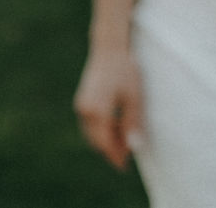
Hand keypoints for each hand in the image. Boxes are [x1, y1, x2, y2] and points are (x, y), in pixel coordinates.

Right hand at [74, 46, 145, 169]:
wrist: (109, 48)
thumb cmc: (125, 70)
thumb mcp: (134, 97)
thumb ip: (132, 123)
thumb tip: (134, 147)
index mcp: (97, 111)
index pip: (105, 143)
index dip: (115, 155)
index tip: (124, 166)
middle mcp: (85, 111)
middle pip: (97, 140)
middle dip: (110, 150)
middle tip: (126, 157)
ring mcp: (81, 106)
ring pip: (92, 133)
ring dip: (105, 140)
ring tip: (122, 143)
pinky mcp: (82, 101)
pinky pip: (90, 123)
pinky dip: (101, 130)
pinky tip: (115, 128)